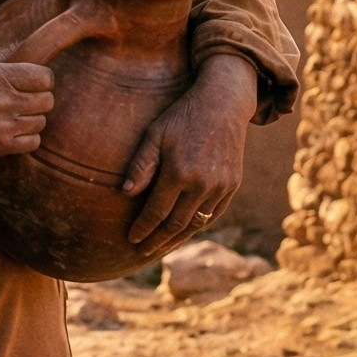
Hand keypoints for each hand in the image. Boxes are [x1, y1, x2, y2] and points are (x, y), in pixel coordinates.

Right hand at [0, 53, 56, 156]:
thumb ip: (7, 53)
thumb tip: (35, 45)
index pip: (45, 78)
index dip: (43, 77)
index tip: (33, 79)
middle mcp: (0, 102)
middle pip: (47, 100)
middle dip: (39, 96)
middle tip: (24, 96)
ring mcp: (0, 126)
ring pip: (41, 121)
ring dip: (32, 116)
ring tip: (15, 112)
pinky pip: (33, 141)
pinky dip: (28, 135)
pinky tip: (13, 127)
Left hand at [122, 55, 258, 252]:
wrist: (223, 104)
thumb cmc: (181, 117)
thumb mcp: (154, 135)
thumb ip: (140, 165)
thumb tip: (124, 194)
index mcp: (179, 173)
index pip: (156, 212)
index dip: (142, 228)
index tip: (130, 239)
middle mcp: (202, 184)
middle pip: (176, 224)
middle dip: (157, 241)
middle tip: (142, 252)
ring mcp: (221, 186)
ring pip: (197, 223)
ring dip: (177, 238)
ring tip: (160, 247)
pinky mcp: (232, 185)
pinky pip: (213, 213)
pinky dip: (198, 225)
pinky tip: (184, 231)